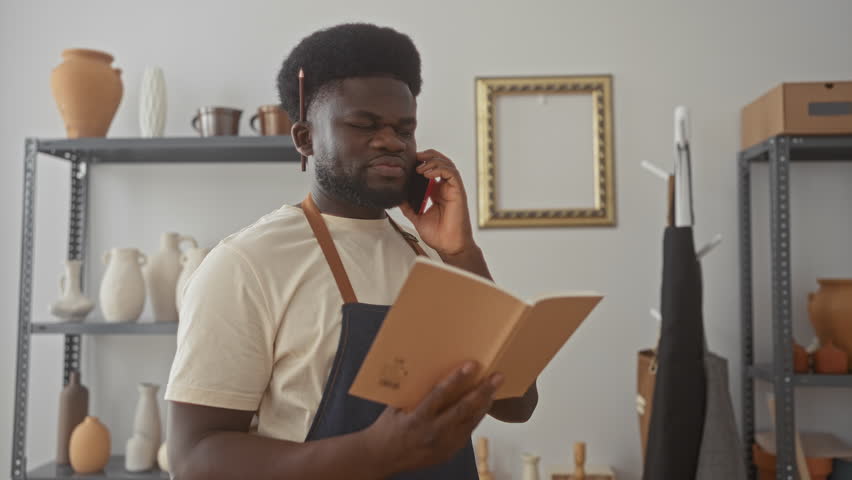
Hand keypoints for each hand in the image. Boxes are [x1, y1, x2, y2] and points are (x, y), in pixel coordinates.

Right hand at [362, 362, 502, 474]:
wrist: (382, 457)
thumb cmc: (388, 426)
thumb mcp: (398, 406)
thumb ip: (415, 392)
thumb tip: (432, 369)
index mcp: (417, 418)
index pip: (440, 394)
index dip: (457, 379)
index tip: (471, 365)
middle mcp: (432, 432)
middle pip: (463, 409)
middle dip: (482, 391)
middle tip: (497, 377)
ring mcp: (443, 445)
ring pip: (470, 421)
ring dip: (484, 404)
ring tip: (494, 388)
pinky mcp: (448, 452)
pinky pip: (467, 432)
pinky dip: (476, 417)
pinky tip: (483, 406)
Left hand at [399, 150, 474, 255]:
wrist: (449, 246)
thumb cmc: (437, 234)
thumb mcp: (417, 217)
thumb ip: (407, 206)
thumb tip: (396, 197)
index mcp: (437, 191)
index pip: (431, 169)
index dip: (420, 162)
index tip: (407, 164)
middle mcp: (446, 188)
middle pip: (440, 161)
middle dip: (427, 156)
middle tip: (413, 158)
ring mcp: (453, 189)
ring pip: (447, 164)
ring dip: (432, 161)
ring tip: (419, 168)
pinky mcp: (458, 192)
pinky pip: (451, 173)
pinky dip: (439, 169)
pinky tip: (427, 174)